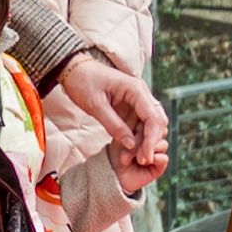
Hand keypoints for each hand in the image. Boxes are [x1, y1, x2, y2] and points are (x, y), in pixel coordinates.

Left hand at [51, 54, 168, 180]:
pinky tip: (127, 150)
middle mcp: (142, 93)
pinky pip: (140, 124)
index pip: (153, 118)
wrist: (74, 70)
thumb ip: (113, 125)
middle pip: (157, 122)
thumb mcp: (95, 106)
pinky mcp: (131, 106)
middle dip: (150, 143)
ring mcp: (138, 99)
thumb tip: (131, 145)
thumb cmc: (83, 83)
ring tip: (127, 158)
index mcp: (136, 89)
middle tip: (138, 161)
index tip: (145, 158)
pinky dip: (136, 137)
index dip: (152, 140)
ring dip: (143, 142)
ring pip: (150, 125)